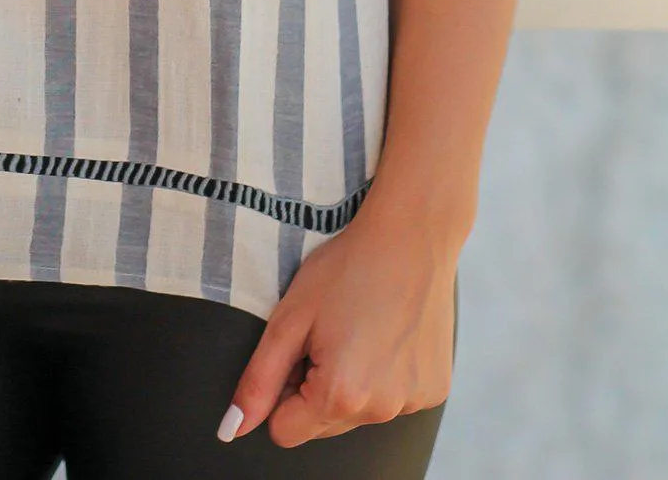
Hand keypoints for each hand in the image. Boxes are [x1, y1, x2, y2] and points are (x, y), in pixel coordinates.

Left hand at [220, 207, 455, 447]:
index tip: (297, 351)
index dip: (281, 391)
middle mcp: (381, 410)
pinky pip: (391, 399)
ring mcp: (412, 403)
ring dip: (349, 383)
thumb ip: (259, 380)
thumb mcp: (289, 318)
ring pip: (357, 413)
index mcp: (341, 395)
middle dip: (315, 388)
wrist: (411, 236)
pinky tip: (386, 334)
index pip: (285, 431)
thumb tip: (233, 428)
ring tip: (358, 329)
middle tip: (328, 333)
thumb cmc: (346, 268)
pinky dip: (382, 376)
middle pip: (321, 425)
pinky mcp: (434, 390)